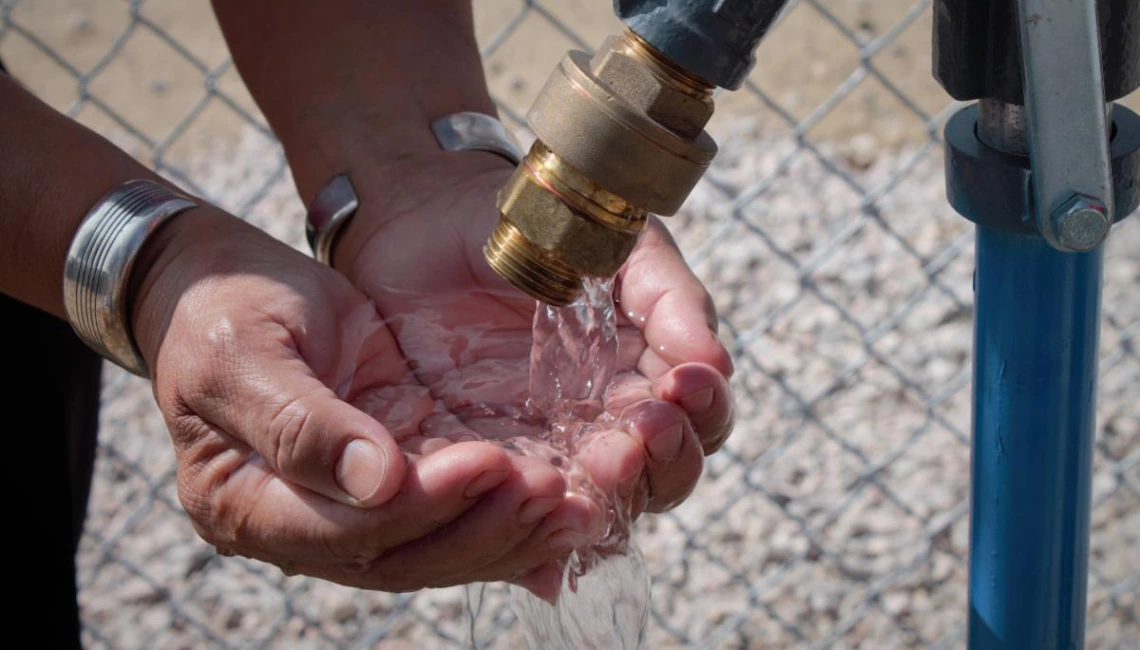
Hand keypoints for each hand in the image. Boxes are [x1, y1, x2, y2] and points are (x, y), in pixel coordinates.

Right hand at [130, 206, 589, 590]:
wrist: (219, 287)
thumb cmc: (219, 311)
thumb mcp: (242, 353)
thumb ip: (298, 423)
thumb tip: (373, 482)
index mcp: (245, 504)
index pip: (345, 531)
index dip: (420, 506)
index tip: (486, 462)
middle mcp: (299, 524)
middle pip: (401, 556)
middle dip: (482, 527)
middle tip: (553, 491)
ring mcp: (346, 508)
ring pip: (435, 547)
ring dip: (506, 532)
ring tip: (575, 505)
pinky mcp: (388, 475)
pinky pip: (449, 513)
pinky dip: (503, 516)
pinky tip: (561, 511)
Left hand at [329, 149, 735, 594]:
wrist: (430, 216)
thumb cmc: (536, 227)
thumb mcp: (614, 245)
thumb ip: (668, 296)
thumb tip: (714, 362)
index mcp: (648, 374)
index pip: (700, 421)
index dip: (703, 413)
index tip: (685, 384)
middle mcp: (607, 424)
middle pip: (662, 477)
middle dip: (663, 461)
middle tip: (642, 431)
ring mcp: (548, 449)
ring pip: (602, 505)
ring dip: (612, 492)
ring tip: (601, 457)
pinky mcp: (486, 462)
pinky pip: (522, 509)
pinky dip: (541, 517)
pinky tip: (538, 490)